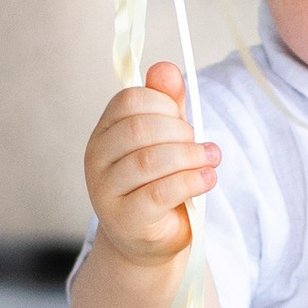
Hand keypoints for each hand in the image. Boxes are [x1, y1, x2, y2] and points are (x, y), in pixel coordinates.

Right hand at [85, 62, 217, 266]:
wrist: (149, 239)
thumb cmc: (158, 182)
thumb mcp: (167, 138)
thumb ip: (167, 103)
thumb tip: (166, 68)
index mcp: (105, 132)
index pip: (130, 100)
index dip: (165, 104)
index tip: (184, 120)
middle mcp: (96, 159)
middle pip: (140, 128)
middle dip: (180, 132)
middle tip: (201, 146)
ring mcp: (105, 191)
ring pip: (149, 160)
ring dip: (191, 156)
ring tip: (211, 160)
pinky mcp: (125, 219)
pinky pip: (160, 192)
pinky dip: (191, 181)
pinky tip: (208, 178)